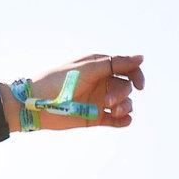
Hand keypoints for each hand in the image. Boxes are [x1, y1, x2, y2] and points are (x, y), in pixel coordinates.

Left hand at [19, 54, 143, 129]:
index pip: (127, 69)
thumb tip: (141, 57)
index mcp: (99, 67)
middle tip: (108, 100)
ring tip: (114, 111)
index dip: (137, 75)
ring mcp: (99, 100)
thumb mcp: (87, 69)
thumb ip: (114, 63)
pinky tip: (123, 120)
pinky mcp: (95, 117)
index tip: (139, 85)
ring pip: (125, 103)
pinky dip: (124, 121)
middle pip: (126, 87)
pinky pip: (117, 120)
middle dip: (123, 94)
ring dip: (126, 107)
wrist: (36, 104)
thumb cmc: (59, 81)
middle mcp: (102, 83)